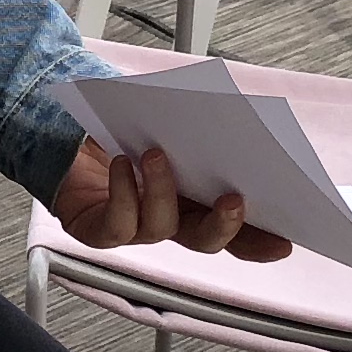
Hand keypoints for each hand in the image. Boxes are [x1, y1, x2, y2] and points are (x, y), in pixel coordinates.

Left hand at [50, 138, 293, 261]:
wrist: (65, 134)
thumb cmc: (123, 129)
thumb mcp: (168, 121)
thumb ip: (201, 122)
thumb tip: (237, 111)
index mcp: (197, 201)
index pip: (237, 230)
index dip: (261, 240)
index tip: (287, 240)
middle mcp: (171, 220)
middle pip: (206, 239)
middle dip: (224, 225)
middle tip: (235, 201)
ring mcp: (136, 228)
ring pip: (160, 227)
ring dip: (162, 190)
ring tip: (156, 154)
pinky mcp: (99, 230)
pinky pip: (116, 224)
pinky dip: (122, 193)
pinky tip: (122, 166)